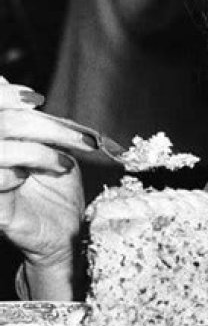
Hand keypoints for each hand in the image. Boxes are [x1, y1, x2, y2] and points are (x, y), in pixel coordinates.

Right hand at [0, 83, 89, 289]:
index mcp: (1, 138)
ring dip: (37, 151)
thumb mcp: (54, 149)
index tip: (38, 99)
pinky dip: (13, 174)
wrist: (64, 230)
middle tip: (81, 140)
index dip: (7, 94)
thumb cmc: (57, 188)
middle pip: (3, 122)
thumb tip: (29, 96)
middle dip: (45, 125)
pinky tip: (27, 178)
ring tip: (61, 164)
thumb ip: (41, 124)